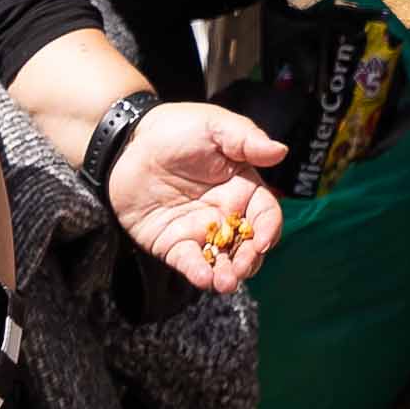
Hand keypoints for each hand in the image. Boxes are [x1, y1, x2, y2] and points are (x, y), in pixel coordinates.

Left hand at [103, 100, 289, 293]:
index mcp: (242, 188)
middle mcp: (226, 214)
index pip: (266, 214)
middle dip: (249, 261)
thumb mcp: (215, 126)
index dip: (270, 228)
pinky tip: (202, 276)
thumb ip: (247, 139)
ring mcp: (200, 232)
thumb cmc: (177, 128)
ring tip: (225, 282)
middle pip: (248, 246)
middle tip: (242, 268)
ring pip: (222, 261)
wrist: (128, 142)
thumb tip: (281, 151)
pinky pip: (189, 263)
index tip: (264, 240)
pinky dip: (198, 272)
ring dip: (227, 275)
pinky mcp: (173, 245)